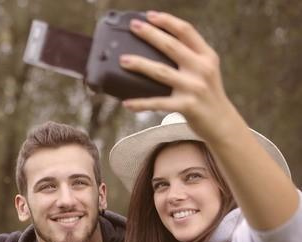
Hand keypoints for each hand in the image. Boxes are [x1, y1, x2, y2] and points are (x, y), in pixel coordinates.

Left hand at [118, 11, 237, 140]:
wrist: (222, 123)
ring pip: (161, 72)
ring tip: (123, 60)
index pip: (186, 31)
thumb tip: (158, 46)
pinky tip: (127, 103)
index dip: (167, 21)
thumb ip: (189, 58)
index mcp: (206, 56)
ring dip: (140, 65)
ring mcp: (194, 87)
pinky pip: (158, 103)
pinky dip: (141, 103)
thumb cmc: (207, 94)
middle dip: (150, 34)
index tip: (150, 15)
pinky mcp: (187, 106)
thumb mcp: (205, 71)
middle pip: (171, 46)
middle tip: (133, 26)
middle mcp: (202, 68)